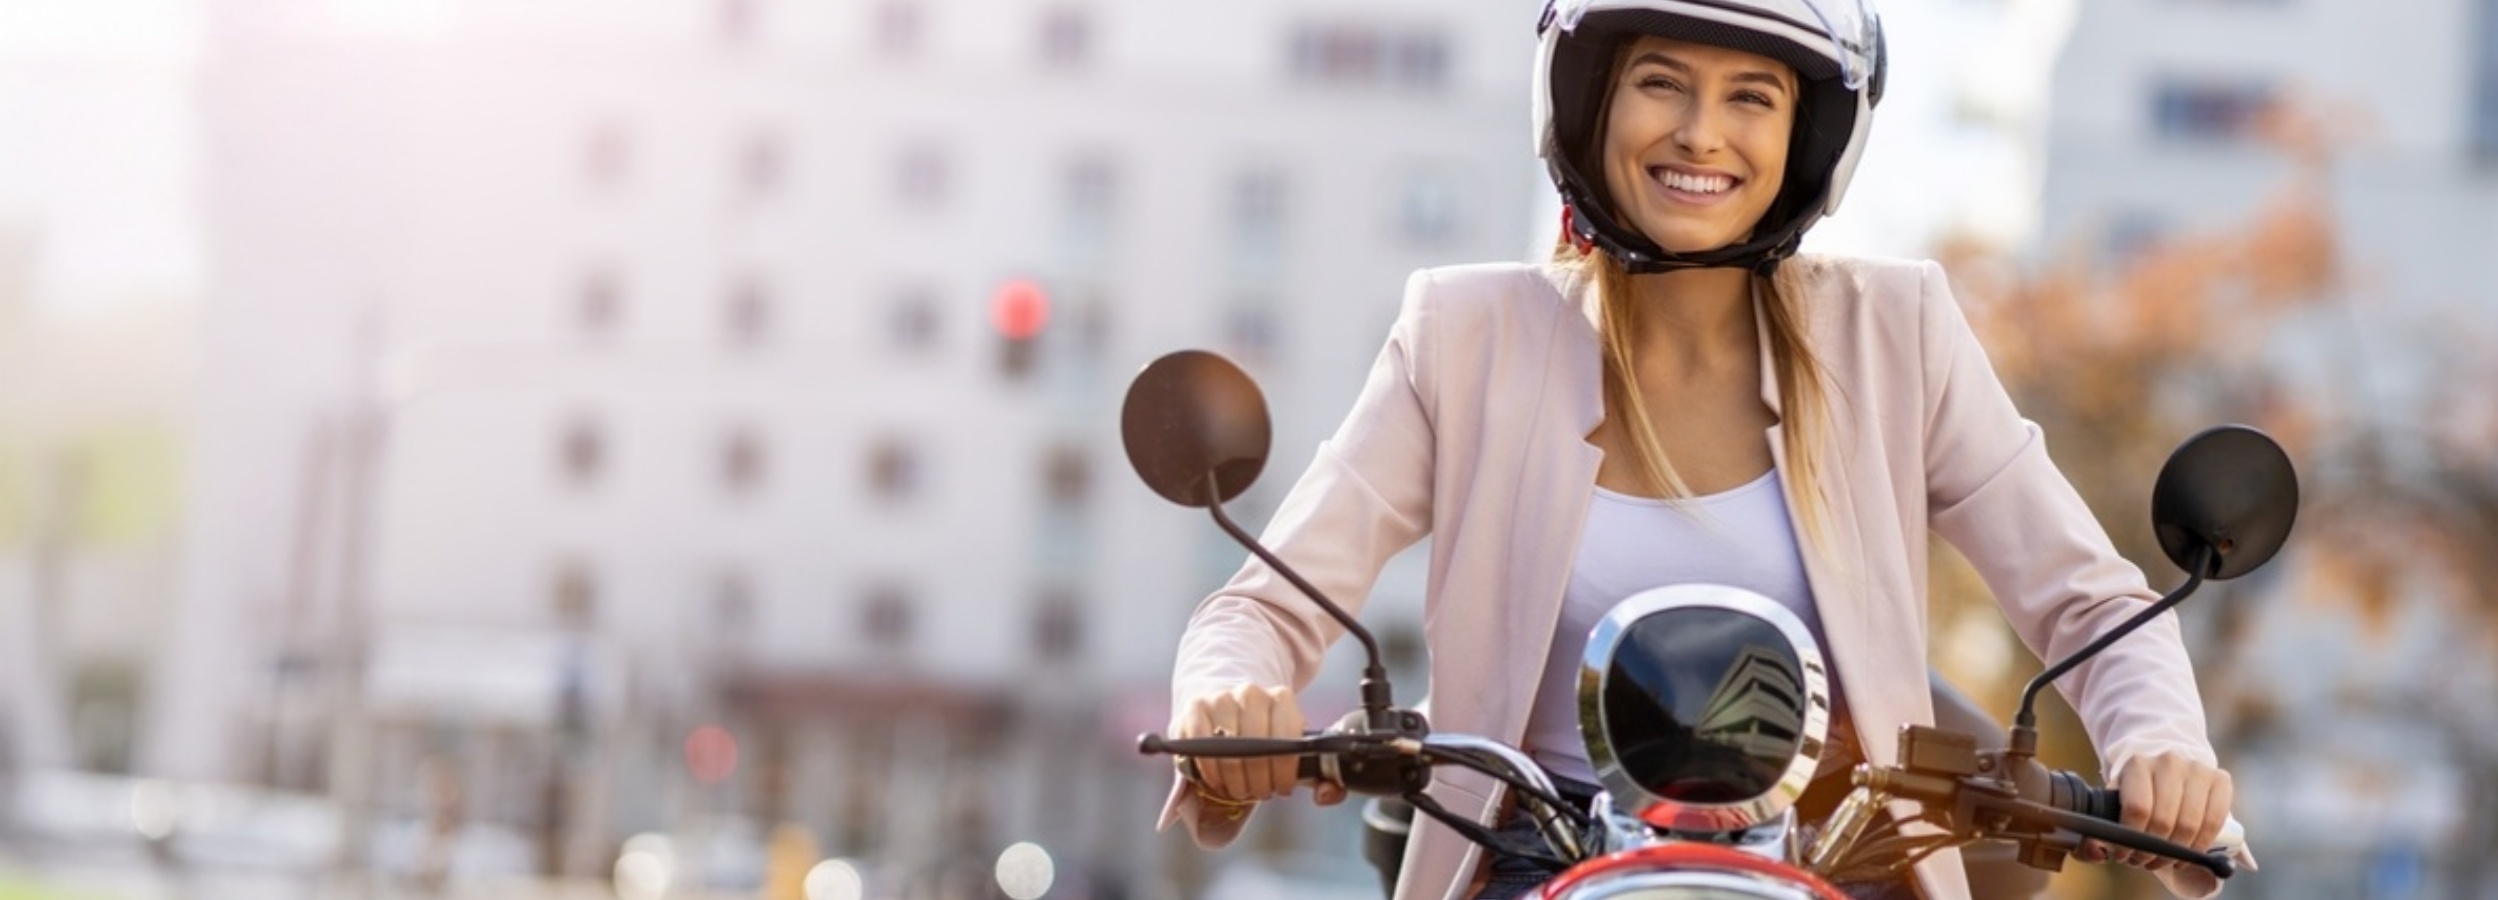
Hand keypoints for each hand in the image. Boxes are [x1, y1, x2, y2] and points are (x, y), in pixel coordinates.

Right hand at [1173, 684, 1346, 808]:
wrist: (1228, 709)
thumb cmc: (1264, 737)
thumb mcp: (1293, 752)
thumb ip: (1320, 778)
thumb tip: (1326, 794)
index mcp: (1282, 698)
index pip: (1287, 739)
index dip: (1285, 772)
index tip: (1282, 788)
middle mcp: (1251, 693)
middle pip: (1257, 747)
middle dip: (1259, 781)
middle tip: (1258, 793)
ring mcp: (1221, 698)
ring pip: (1228, 749)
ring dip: (1234, 779)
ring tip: (1239, 789)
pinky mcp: (1195, 708)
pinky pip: (1200, 744)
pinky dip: (1210, 770)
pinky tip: (1218, 779)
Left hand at [2081, 751, 2233, 871]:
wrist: (2168, 767)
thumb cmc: (2138, 791)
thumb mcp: (2115, 800)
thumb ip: (2099, 827)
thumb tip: (2097, 852)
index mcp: (2138, 763)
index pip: (2138, 809)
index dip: (2132, 839)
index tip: (2125, 854)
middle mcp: (2169, 761)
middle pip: (2164, 820)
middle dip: (2153, 850)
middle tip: (2145, 861)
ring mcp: (2198, 768)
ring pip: (2190, 824)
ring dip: (2177, 852)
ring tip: (2165, 859)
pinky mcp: (2220, 779)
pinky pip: (2215, 821)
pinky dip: (2201, 844)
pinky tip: (2188, 853)